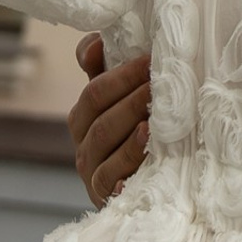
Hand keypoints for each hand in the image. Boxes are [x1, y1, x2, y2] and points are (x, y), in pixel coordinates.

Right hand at [66, 34, 151, 206]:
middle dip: (131, 98)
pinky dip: (126, 167)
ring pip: (105, 146)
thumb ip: (105, 66)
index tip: (151, 60)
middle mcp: (83, 142)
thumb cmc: (132, 129)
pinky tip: (143, 156)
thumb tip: (94, 44)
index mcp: (82, 115)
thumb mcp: (118, 97)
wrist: (139, 184)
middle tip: (159, 84)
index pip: (95, 90)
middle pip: (100, 117)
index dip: (123, 75)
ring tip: (153, 119)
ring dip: (131, 131)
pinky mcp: (104, 196)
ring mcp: (92, 170)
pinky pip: (111, 181)